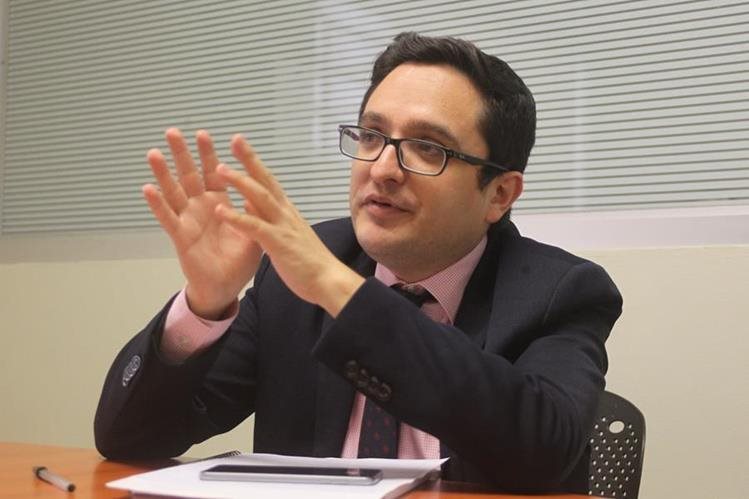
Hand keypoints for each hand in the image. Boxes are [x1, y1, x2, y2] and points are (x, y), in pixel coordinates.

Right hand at [143, 128, 262, 318]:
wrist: (227, 286)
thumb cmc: (239, 260)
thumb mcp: (253, 231)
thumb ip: (254, 209)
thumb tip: (259, 186)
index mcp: (220, 203)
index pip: (213, 173)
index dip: (209, 154)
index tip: (203, 134)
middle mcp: (201, 207)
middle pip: (189, 175)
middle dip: (182, 154)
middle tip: (173, 132)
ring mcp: (188, 220)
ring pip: (174, 192)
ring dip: (163, 173)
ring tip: (154, 153)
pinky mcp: (181, 236)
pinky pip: (168, 218)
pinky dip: (157, 203)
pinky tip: (148, 188)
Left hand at [214, 134, 364, 316]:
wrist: (329, 281)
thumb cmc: (310, 263)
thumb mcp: (289, 236)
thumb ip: (270, 219)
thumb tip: (251, 204)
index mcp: (287, 212)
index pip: (270, 182)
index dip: (255, 163)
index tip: (242, 146)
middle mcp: (286, 213)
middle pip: (265, 180)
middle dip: (250, 159)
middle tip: (235, 139)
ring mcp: (282, 226)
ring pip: (259, 197)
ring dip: (239, 181)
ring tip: (219, 168)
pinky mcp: (278, 243)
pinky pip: (254, 227)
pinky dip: (236, 218)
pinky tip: (219, 211)